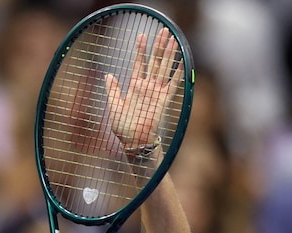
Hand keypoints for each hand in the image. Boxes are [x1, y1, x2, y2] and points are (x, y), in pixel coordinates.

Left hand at [104, 27, 183, 149]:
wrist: (133, 142)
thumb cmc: (123, 127)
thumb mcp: (114, 106)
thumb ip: (113, 91)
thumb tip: (108, 75)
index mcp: (135, 86)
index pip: (139, 64)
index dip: (140, 50)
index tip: (141, 35)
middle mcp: (147, 87)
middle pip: (154, 62)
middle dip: (159, 46)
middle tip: (163, 31)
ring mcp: (156, 93)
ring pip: (164, 69)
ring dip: (169, 55)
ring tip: (173, 40)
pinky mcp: (164, 101)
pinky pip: (173, 85)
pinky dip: (178, 74)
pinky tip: (183, 62)